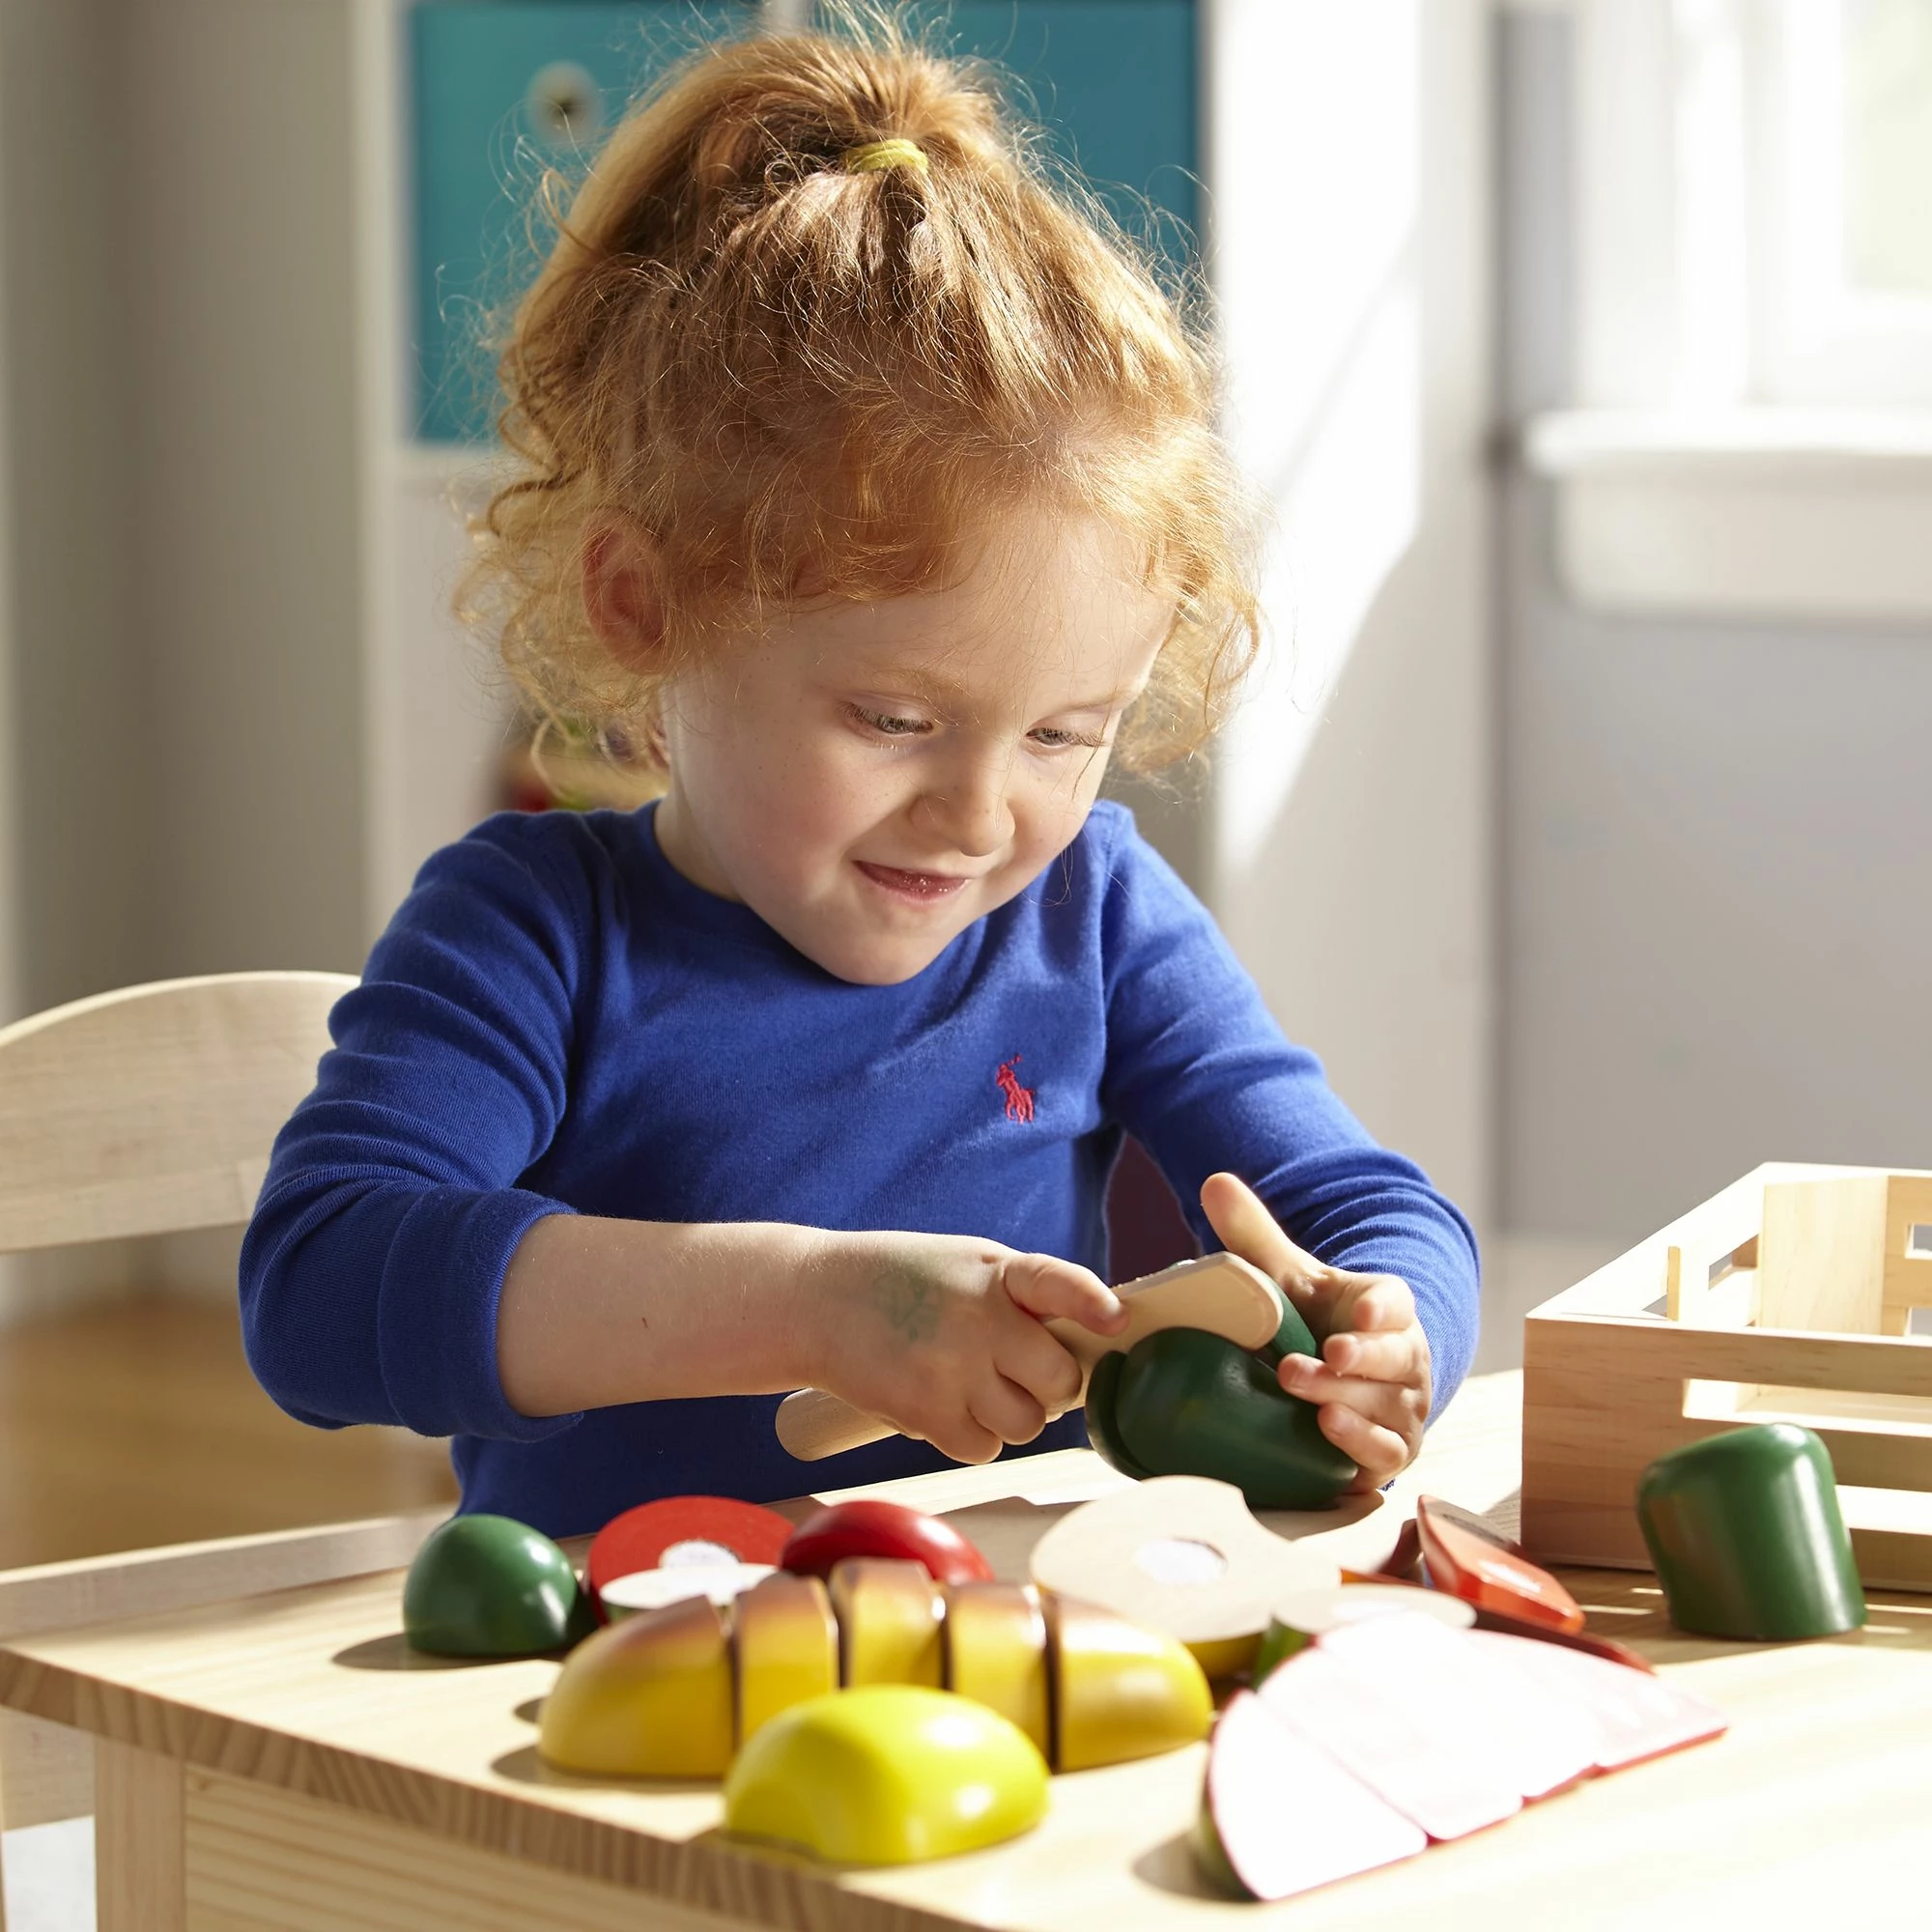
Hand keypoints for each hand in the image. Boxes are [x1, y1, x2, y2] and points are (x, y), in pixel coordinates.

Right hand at [800, 1231, 1124, 1465]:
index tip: (1115, 1320)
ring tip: (973, 1382)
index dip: (1090, 1302)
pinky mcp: (923, 1414)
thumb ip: (1023, 1296)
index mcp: (993, 1272)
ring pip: (1027, 1424)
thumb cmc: (903, 1281)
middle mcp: (976, 1321)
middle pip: (1060, 1380)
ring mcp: (950, 1370)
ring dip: (1012, 1413)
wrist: (813, 1302)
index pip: (1056, 1283)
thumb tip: (1090, 1346)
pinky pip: (984, 1449)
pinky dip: (973, 1435)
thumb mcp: (966, 1264)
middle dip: (1051, 1381)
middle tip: (1022, 1368)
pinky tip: (946, 1402)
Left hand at [1199, 1172, 1430, 1490]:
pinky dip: (1362, 1444)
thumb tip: (1215, 1183)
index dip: (1383, 1306)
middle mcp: (1404, 1359)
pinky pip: (1386, 1452)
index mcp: (1383, 1309)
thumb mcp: (1284, 1277)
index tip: (1362, 1309)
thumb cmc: (1310, 1320)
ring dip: (1348, 1399)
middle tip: (1326, 1353)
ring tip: (1302, 1388)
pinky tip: (1328, 1431)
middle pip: (1396, 1356)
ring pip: (1387, 1406)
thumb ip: (1255, 1233)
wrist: (1331, 1382)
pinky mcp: (1388, 1451)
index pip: (1396, 1302)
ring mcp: (1400, 1408)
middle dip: (1361, 1356)